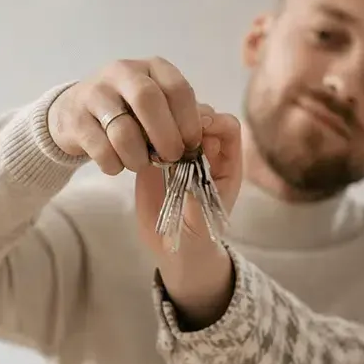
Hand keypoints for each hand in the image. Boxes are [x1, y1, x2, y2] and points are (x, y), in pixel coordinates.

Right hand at [48, 58, 204, 172]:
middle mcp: (123, 72)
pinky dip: (113, 164)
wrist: (74, 113)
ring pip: (122, 129)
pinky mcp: (76, 118)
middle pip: (148, 99)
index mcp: (151, 67)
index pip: (178, 87)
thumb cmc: (127, 111)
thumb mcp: (157, 105)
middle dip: (165, 135)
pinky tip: (116, 165)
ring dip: (137, 156)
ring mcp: (95, 92)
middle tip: (171, 157)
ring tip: (140, 164)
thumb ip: (182, 113)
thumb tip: (213, 123)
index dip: (189, 120)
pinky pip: (100, 148)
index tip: (191, 144)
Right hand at [133, 106, 242, 329]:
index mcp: (225, 162)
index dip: (214, 122)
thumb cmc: (198, 236)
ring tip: (150, 139)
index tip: (197, 130)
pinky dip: (143, 132)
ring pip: (173, 119)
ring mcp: (177, 150)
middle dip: (185, 118)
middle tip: (169, 132)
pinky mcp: (153, 156)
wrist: (174, 248)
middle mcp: (203, 151)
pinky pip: (150, 134)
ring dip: (161, 122)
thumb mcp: (202, 222)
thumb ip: (198, 199)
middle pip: (199, 115)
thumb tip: (188, 175)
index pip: (227, 126)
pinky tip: (136, 145)